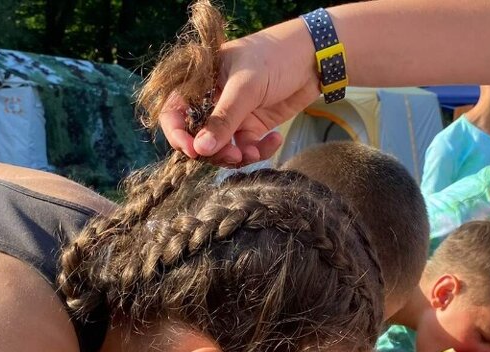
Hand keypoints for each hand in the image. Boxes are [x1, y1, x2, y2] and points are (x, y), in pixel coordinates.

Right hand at [159, 22, 318, 165]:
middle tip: (234, 154)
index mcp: (200, 82)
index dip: (178, 134)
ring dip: (236, 156)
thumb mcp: (246, 86)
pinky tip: (275, 139)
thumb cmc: (275, 57)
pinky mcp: (253, 126)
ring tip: (253, 151)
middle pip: (198, 138)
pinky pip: (246, 148)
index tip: (194, 151)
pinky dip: (258, 151)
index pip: (175, 112)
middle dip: (214, 151)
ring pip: (222, 149)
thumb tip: (200, 150)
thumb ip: (223, 119)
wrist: (314, 57)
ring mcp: (233, 116)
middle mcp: (212, 101)